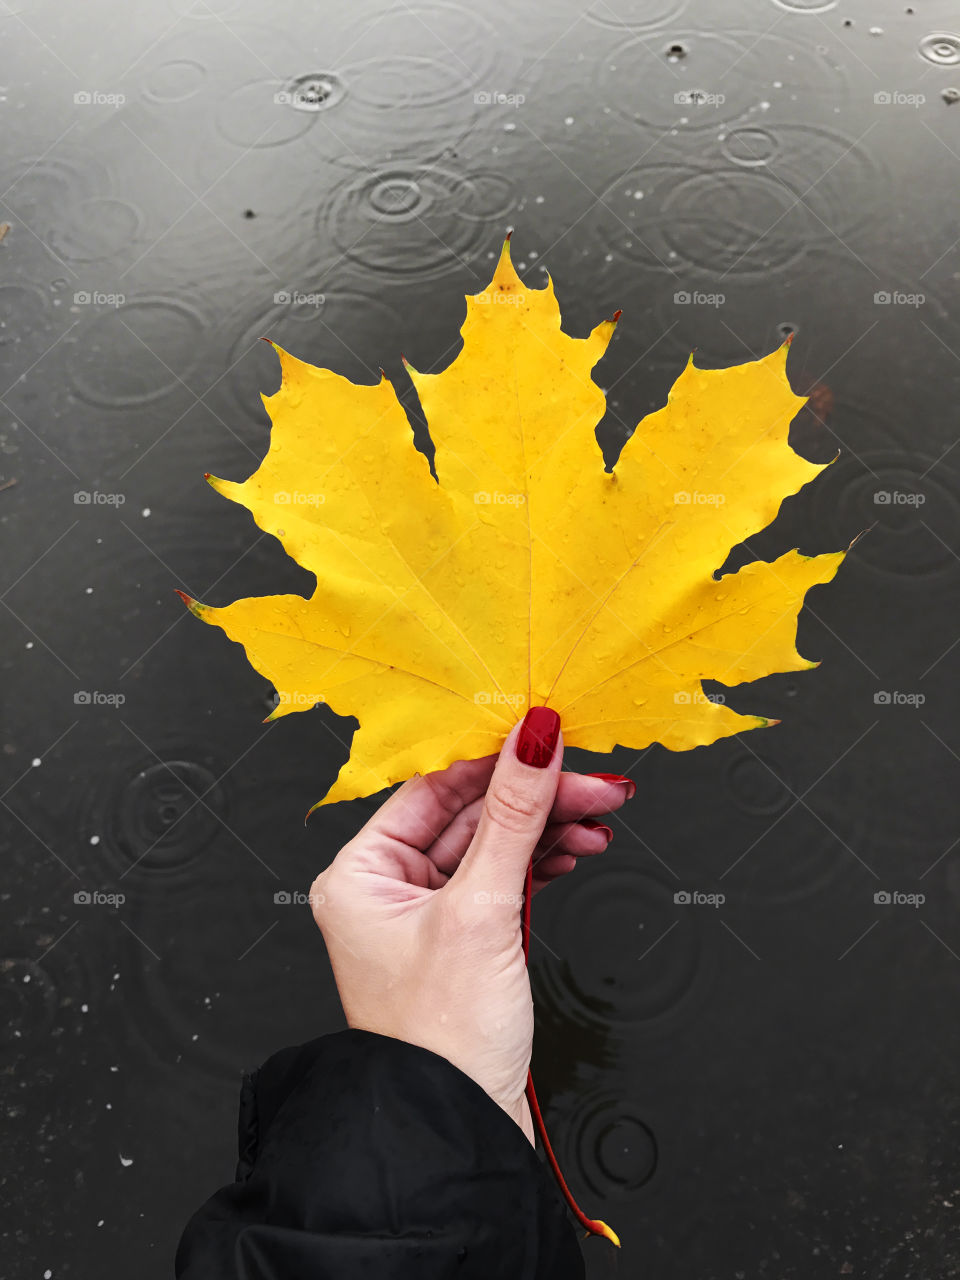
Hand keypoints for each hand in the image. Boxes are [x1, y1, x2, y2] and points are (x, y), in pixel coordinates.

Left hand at [310, 707, 634, 1140]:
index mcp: (360, 875)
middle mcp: (387, 890)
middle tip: (597, 785)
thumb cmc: (443, 1044)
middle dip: (538, 799)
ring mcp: (428, 915)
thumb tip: (533, 739)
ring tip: (597, 822)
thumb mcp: (481, 911)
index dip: (496, 760)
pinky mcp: (464, 938)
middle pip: (472, 814)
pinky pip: (505, 878)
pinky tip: (574, 851)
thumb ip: (513, 817)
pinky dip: (542, 862)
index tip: (549, 739)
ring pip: (495, 845)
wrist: (461, 1130)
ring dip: (548, 829)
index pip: (434, 788)